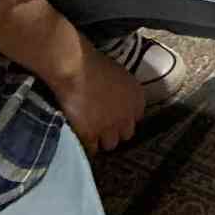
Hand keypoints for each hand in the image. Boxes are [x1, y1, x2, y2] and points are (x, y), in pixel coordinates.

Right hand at [54, 36, 146, 153]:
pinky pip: (92, 149)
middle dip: (114, 132)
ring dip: (101, 140)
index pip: (136, 119)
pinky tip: (80, 137)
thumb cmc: (95, 65)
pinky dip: (86, 145)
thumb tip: (117, 104)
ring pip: (110, 144)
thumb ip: (124, 95)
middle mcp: (128, 115)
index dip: (123, 119)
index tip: (114, 118)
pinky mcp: (92, 135)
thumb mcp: (120, 77)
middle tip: (101, 127)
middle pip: (125, 134)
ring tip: (90, 132)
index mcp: (137, 99)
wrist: (76, 69)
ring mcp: (110, 127)